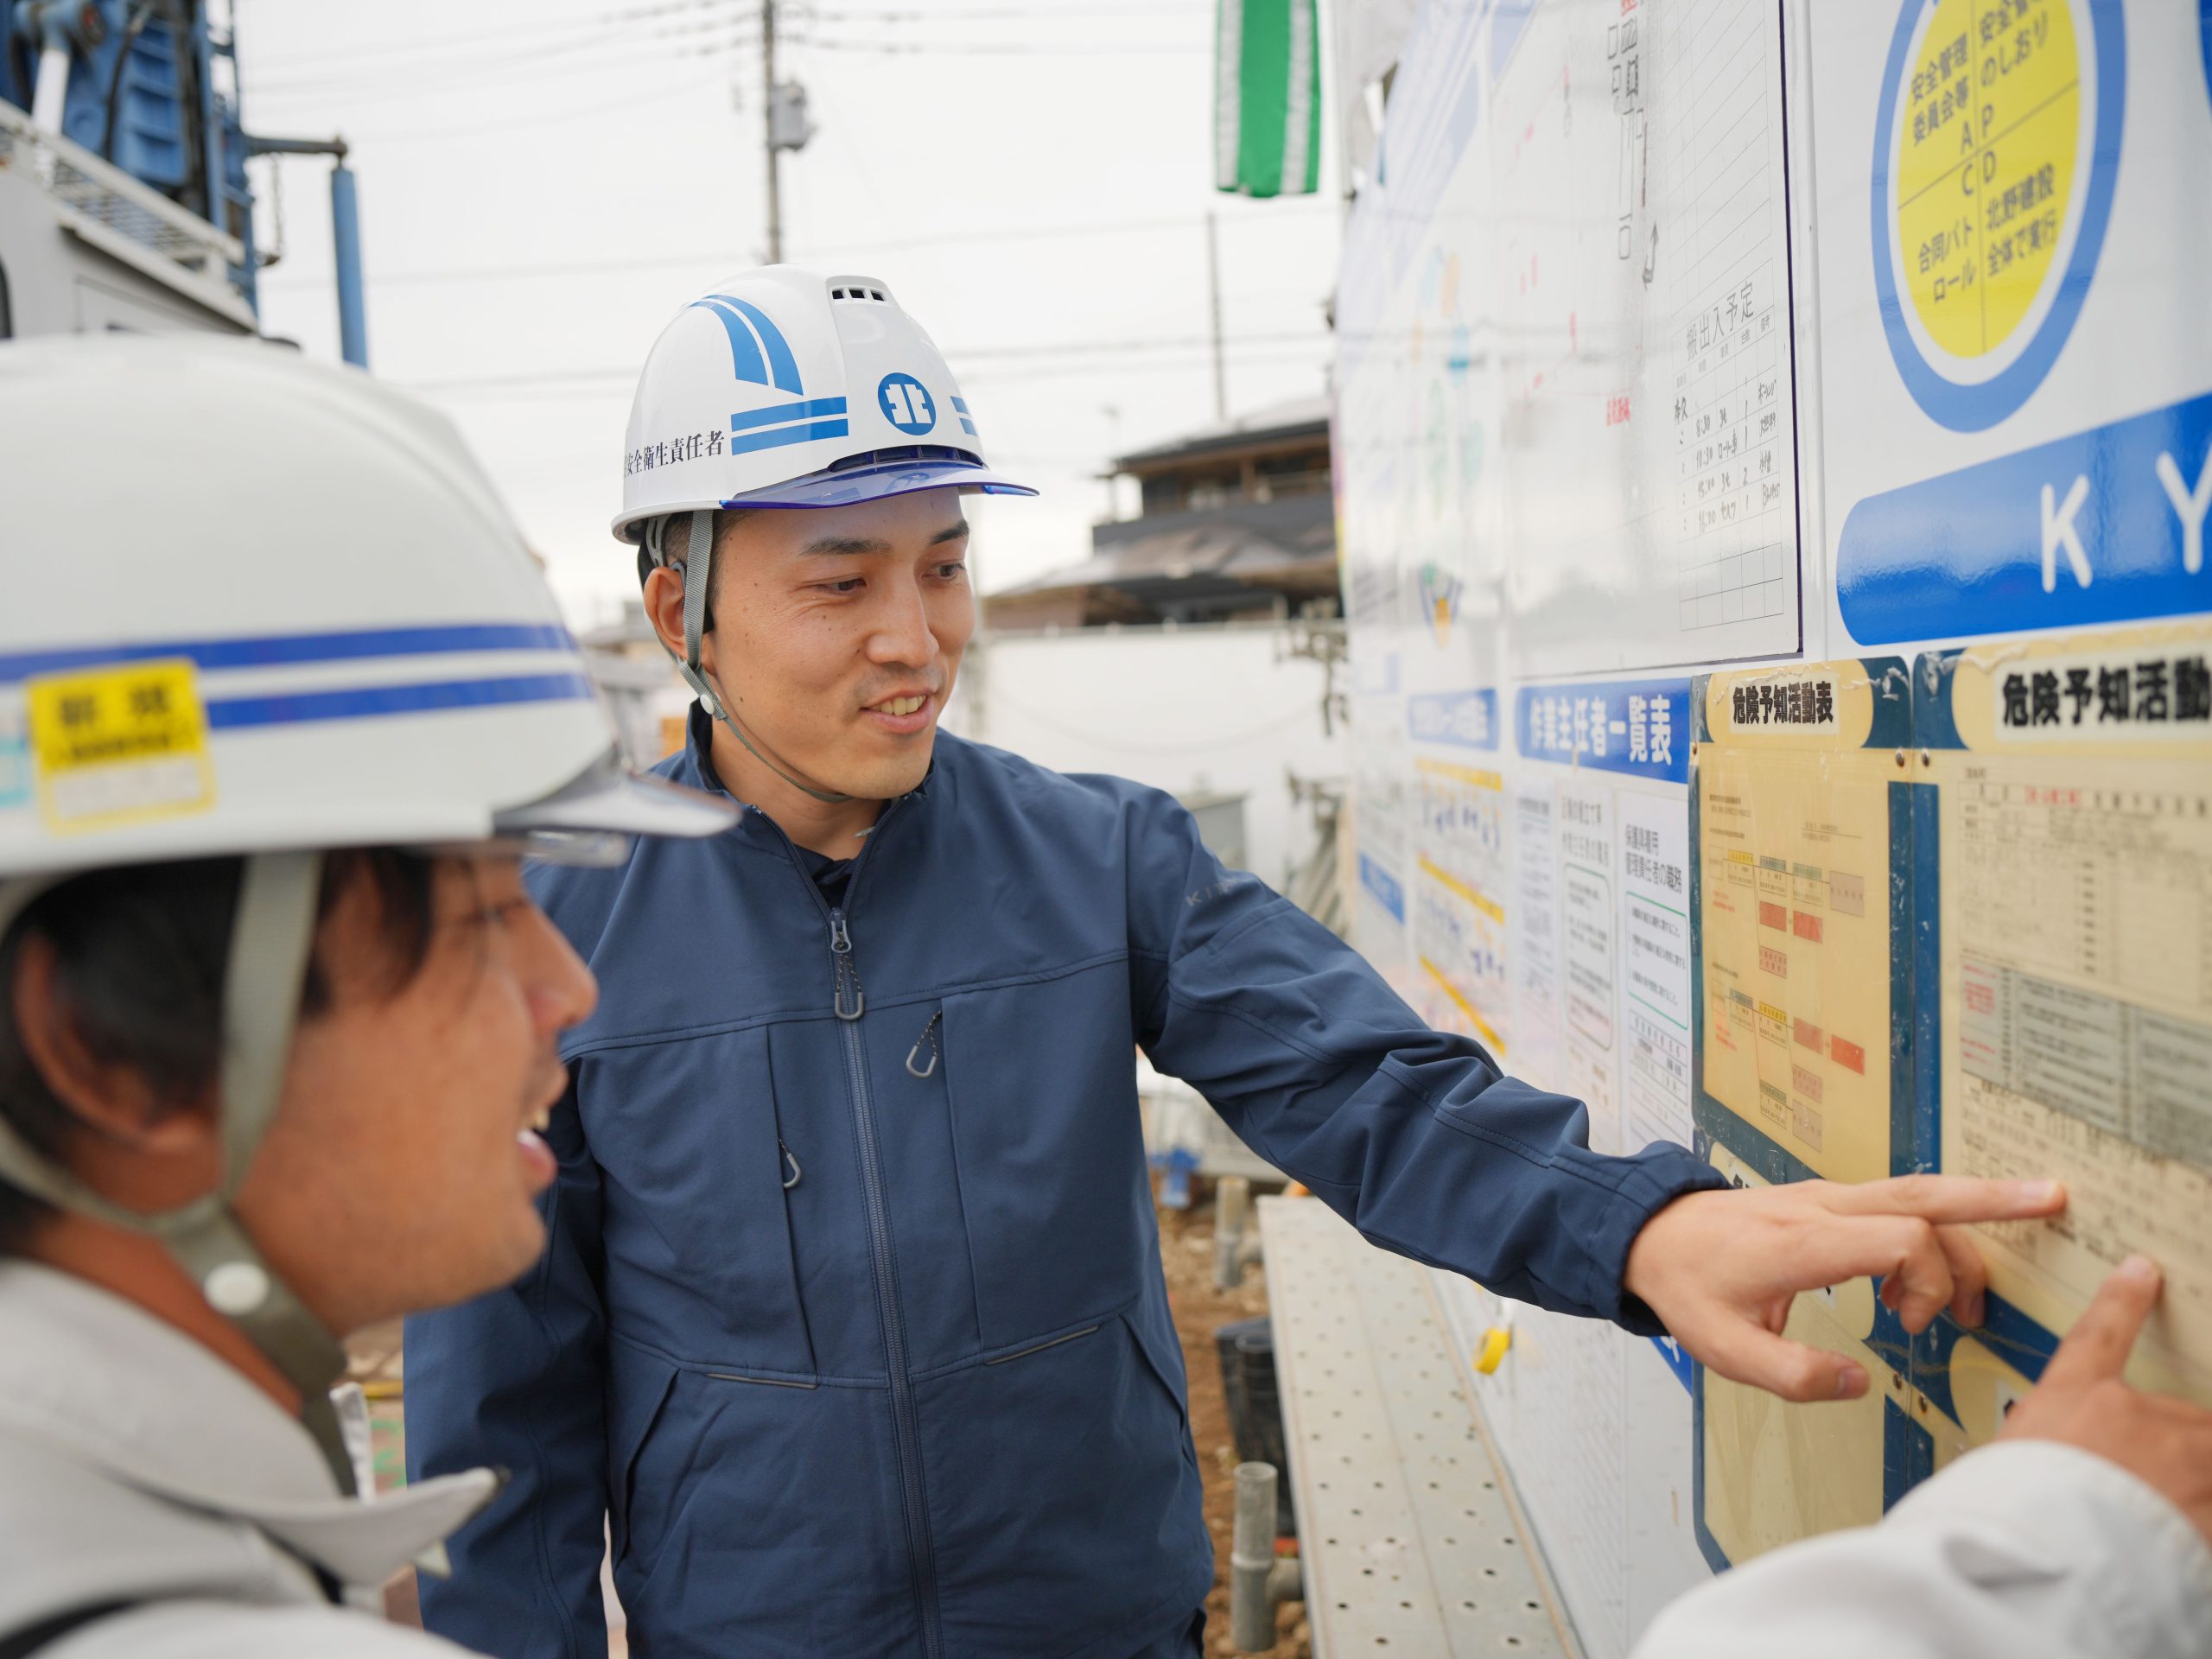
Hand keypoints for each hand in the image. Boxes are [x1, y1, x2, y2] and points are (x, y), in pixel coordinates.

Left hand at [1623, 1174, 2065, 1401]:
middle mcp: (1822, 1206)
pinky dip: (1933, 1221)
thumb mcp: (1724, 1348)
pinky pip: (1895, 1199)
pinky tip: (1934, 1265)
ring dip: (1967, 1217)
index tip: (1915, 1323)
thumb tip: (1859, 1384)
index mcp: (1803, 1241)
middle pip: (1922, 1192)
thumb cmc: (1687, 1287)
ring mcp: (1825, 1196)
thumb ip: (1792, 1374)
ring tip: (1989, 1278)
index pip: (1899, 1237)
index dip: (1931, 1279)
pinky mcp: (1826, 1200)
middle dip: (1992, 1198)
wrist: (1648, 1234)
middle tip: (2053, 1199)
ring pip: (1914, 1190)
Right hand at [1999, 1255, 2211, 1546]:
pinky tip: (2181, 1543)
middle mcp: (2137, 1415)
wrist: (2057, 1547)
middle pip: (2180, 1420)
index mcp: (2076, 1398)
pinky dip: (2203, 1523)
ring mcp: (2187, 1455)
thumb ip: (2045, 1451)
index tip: (2142, 1273)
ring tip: (2161, 1528)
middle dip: (2178, 1456)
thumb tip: (2054, 1457)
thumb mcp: (2010, 1464)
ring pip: (2206, 1463)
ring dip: (2194, 1490)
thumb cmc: (2019, 1510)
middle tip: (2149, 1492)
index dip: (2123, 1300)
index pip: (2098, 1334)